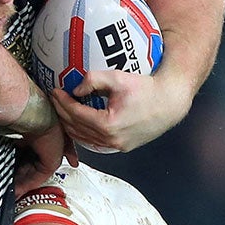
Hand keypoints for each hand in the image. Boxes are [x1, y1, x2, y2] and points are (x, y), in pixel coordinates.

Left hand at [47, 68, 190, 153]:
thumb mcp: (118, 78)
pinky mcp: (121, 147)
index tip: (56, 91)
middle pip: (77, 128)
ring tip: (63, 110)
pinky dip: (83, 133)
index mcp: (108, 124)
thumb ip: (93, 80)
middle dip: (62, 113)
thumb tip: (75, 89)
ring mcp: (116, 146)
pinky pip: (95, 142)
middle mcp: (111, 139)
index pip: (76, 114)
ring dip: (70, 125)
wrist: (169, 103)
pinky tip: (78, 123)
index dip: (63, 102)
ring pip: (84, 138)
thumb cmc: (147, 89)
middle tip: (55, 99)